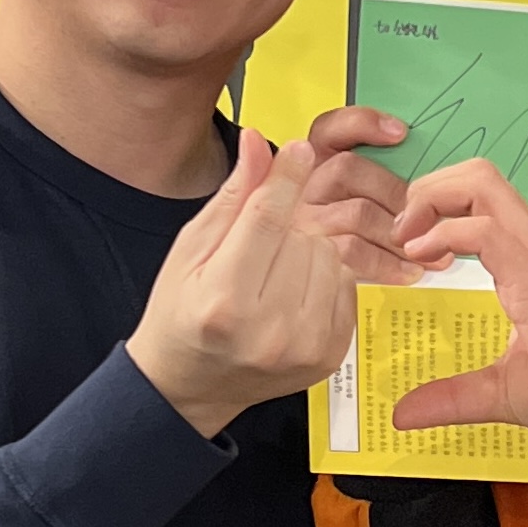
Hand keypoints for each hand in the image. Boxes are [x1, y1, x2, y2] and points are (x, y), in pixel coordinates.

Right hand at [128, 130, 356, 438]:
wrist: (189, 385)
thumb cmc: (182, 313)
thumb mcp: (190, 251)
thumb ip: (232, 198)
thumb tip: (260, 141)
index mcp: (224, 301)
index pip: (267, 219)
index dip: (285, 177)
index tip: (298, 149)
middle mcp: (268, 330)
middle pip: (303, 237)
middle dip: (286, 228)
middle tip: (258, 248)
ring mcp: (303, 348)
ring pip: (330, 257)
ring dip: (307, 252)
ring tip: (273, 273)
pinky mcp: (329, 356)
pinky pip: (346, 286)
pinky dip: (324, 279)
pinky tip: (292, 294)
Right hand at [299, 106, 438, 283]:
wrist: (294, 283)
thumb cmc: (340, 237)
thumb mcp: (353, 200)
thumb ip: (376, 178)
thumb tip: (418, 170)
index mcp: (313, 163)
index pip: (331, 128)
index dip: (364, 123)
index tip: (400, 133)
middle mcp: (300, 186)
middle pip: (349, 169)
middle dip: (397, 194)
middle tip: (433, 217)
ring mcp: (301, 220)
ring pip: (358, 213)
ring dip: (400, 234)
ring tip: (429, 250)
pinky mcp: (306, 256)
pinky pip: (353, 251)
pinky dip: (387, 262)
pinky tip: (408, 271)